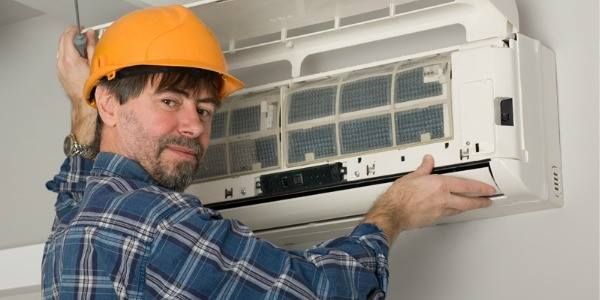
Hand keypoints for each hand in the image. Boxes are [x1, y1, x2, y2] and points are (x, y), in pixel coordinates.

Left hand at [57, 26, 97, 144]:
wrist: (85, 104)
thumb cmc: (92, 88)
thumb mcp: (96, 64)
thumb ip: (92, 47)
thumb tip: (91, 35)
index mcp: (70, 59)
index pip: (67, 36)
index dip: (75, 30)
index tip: (81, 29)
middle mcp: (62, 63)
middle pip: (62, 41)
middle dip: (71, 36)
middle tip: (82, 35)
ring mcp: (59, 69)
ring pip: (61, 50)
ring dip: (69, 45)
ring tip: (82, 47)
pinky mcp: (60, 74)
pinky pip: (62, 58)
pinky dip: (68, 54)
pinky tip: (78, 58)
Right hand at [363, 155, 494, 242]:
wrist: (392, 212)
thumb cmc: (399, 196)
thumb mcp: (412, 176)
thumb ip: (423, 169)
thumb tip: (428, 161)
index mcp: (439, 185)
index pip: (466, 186)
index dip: (480, 188)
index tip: (488, 189)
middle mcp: (442, 199)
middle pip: (468, 202)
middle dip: (480, 201)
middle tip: (488, 201)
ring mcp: (439, 210)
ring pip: (459, 210)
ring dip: (468, 207)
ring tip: (473, 206)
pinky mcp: (433, 219)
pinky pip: (448, 214)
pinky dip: (453, 212)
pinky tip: (452, 211)